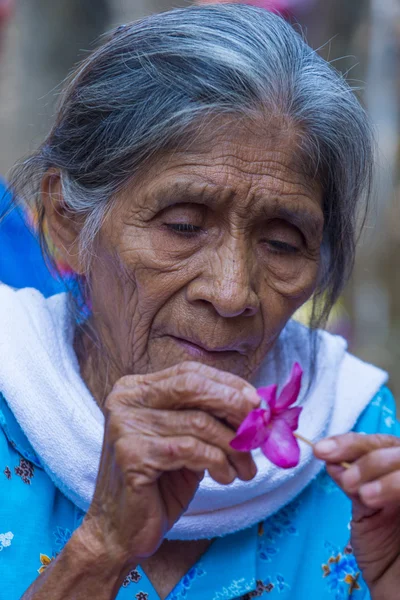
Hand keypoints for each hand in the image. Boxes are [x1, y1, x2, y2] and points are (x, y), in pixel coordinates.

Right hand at [79, 361, 259, 569]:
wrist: (121, 530)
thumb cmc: (160, 483)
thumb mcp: (186, 439)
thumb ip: (208, 416)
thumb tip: (254, 402)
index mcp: (136, 389)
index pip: (189, 372)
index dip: (227, 383)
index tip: (256, 402)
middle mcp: (126, 400)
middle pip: (191, 387)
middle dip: (233, 405)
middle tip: (257, 429)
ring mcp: (125, 425)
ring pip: (198, 422)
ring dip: (232, 446)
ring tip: (244, 468)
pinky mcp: (131, 454)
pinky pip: (190, 449)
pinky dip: (217, 462)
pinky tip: (224, 476)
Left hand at [315, 433, 399, 598]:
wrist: (399, 590)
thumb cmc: (384, 553)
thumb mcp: (365, 512)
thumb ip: (353, 483)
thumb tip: (330, 459)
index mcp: (395, 470)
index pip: (379, 443)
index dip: (350, 442)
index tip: (321, 450)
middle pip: (398, 449)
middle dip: (369, 459)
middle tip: (347, 480)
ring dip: (385, 475)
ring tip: (363, 495)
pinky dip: (395, 487)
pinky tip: (374, 499)